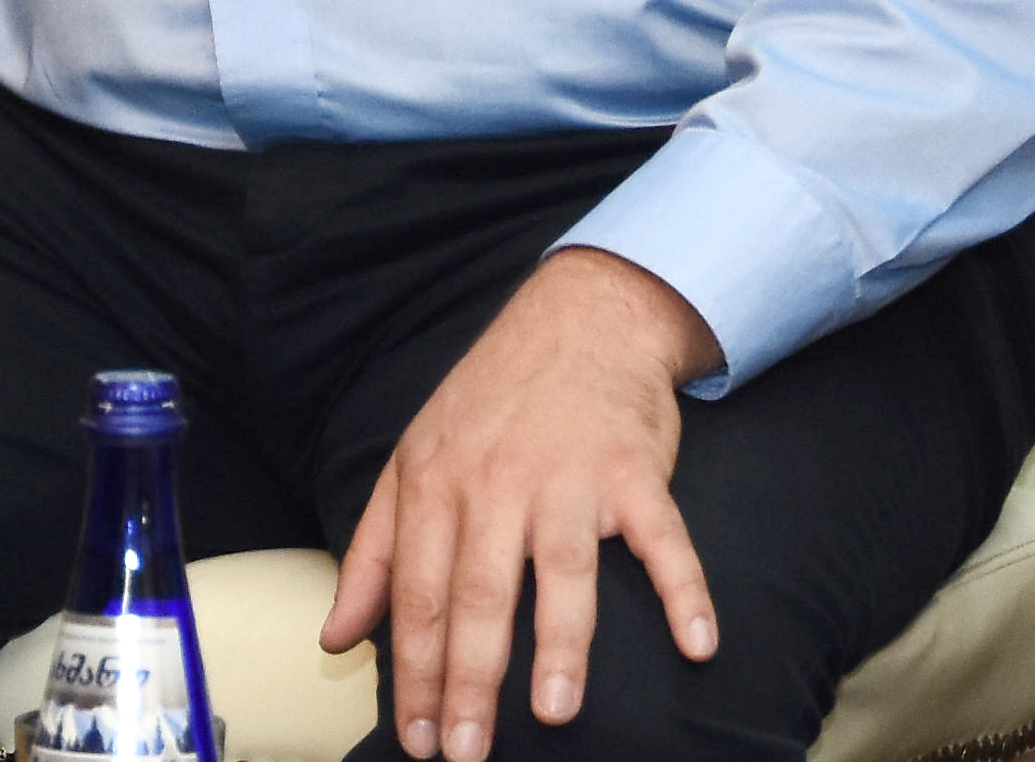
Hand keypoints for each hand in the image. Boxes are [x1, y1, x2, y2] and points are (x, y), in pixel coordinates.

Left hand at [326, 249, 726, 761]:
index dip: (414, 674)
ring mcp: (571, 474)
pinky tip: (696, 643)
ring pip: (562, 570)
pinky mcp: (635, 468)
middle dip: (470, 680)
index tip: (419, 739)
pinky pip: (663, 536)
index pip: (417, 595)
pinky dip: (684, 589)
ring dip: (561, 644)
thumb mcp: (413, 460)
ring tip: (557, 712)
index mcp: (437, 484)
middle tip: (467, 751)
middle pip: (479, 594)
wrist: (583, 315)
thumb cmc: (492, 399)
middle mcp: (499, 481)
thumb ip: (374, 554)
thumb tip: (338, 637)